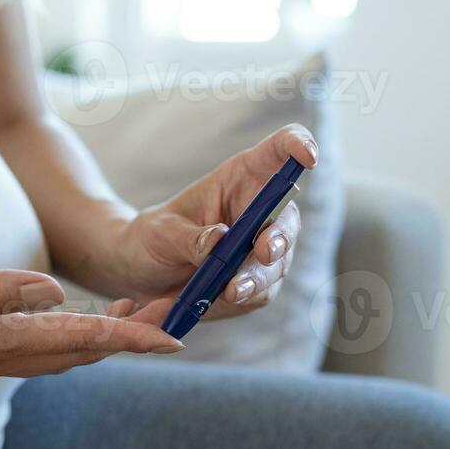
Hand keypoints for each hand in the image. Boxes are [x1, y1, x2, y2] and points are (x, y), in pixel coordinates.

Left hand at [110, 126, 317, 317]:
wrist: (141, 276)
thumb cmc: (151, 240)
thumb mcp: (160, 232)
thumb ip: (188, 237)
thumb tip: (218, 240)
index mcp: (240, 178)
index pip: (279, 152)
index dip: (298, 147)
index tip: (307, 158)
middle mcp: (259, 211)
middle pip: (286, 219)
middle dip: (279, 237)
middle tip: (263, 252)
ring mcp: (261, 248)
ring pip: (278, 263)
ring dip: (259, 278)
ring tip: (232, 291)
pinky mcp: (258, 282)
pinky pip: (263, 292)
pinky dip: (244, 298)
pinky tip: (217, 301)